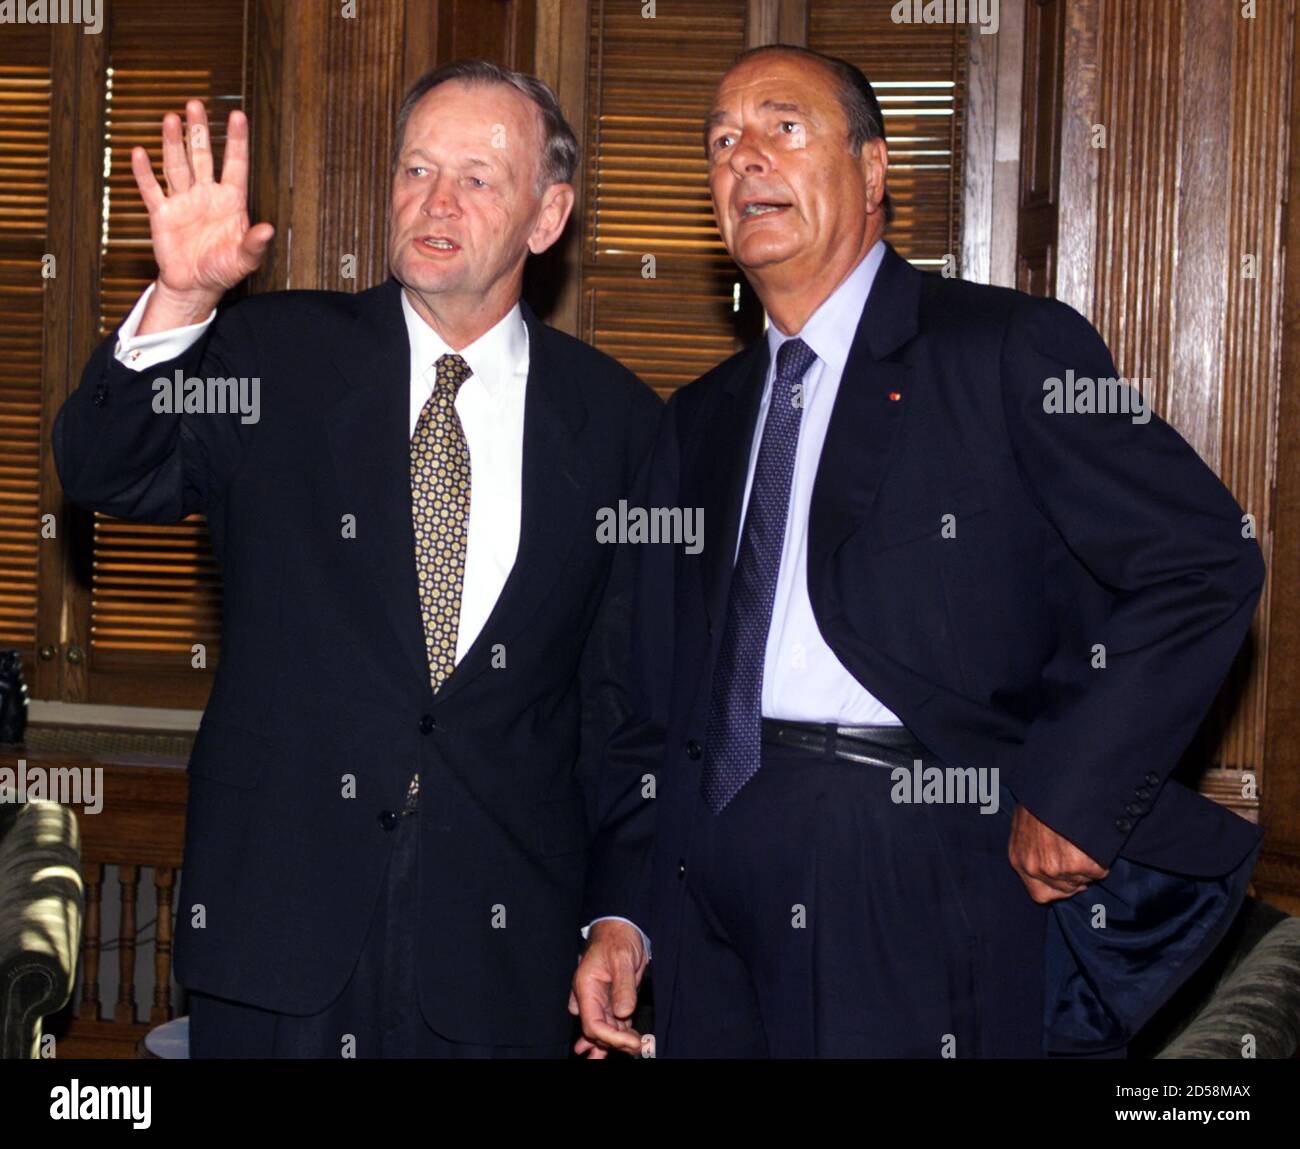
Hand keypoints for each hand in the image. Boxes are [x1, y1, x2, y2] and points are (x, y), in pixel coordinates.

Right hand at [131, 101, 274, 332]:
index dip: (236, 141)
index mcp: (230, 201)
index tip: (238, 116)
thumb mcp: (244, 260)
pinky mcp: (162, 213)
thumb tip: (269, 230)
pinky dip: (144, 173)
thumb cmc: (223, 270)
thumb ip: (255, 244)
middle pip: (201, 156)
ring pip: (177, 165)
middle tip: (195, 105)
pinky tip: (139, 153)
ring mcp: (183, 201)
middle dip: (198, 131)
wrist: (195, 285)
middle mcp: (206, 195)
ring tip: (171, 119)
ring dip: (173, 143)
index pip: (235, 165)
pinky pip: (152, 189)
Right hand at [569, 920, 646, 1057]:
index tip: (632, 1042)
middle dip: (615, 1043)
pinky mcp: (610, 1001)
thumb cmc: (618, 938)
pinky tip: (629, 1044)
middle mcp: (589, 997)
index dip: (610, 1038)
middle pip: (596, 1031)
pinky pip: (612, 1023)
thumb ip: (624, 986)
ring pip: (603, 1029)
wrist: (621, 928)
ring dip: (616, 1042)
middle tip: (639, 1047)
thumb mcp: (623, 958)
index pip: (592, 1023)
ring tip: (635, 1050)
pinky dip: (619, 1035)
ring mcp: (599, 1000)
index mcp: (586, 987)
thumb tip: (623, 1013)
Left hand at [1008, 803, 1108, 902]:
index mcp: (1019, 860)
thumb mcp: (1024, 825)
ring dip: (1088, 864)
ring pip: (1084, 880)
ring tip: (1083, 840)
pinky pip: (1099, 871)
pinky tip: (1092, 839)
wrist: (1054, 783)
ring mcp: (1056, 868)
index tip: (1068, 875)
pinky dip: (1101, 858)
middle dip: (1076, 875)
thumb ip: (1031, 848)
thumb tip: (1046, 857)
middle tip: (1079, 850)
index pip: (1041, 894)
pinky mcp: (1079, 864)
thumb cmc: (1041, 799)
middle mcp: (1035, 868)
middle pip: (1066, 889)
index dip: (1059, 887)